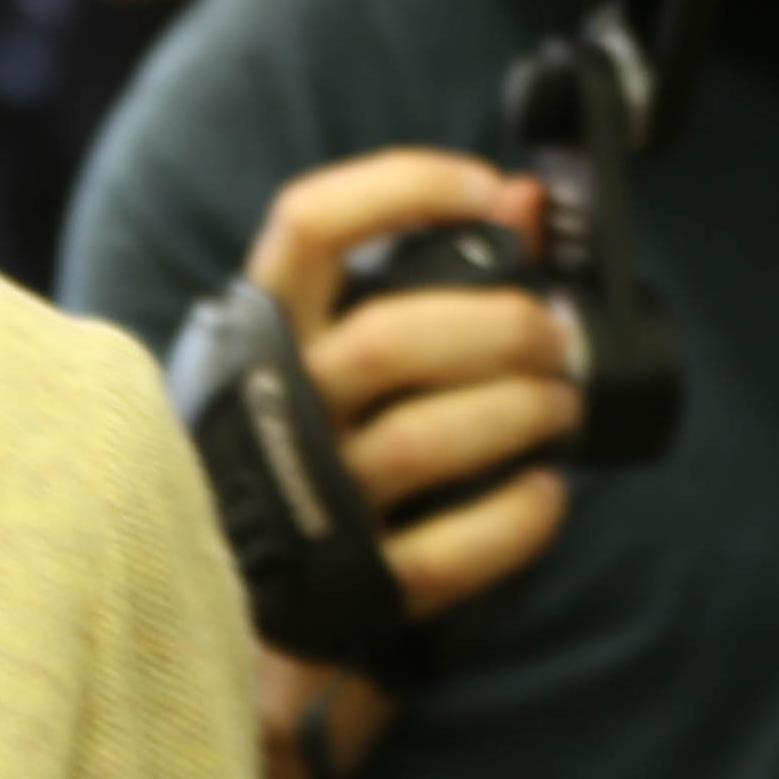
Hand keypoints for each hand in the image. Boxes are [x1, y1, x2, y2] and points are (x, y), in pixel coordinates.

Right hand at [232, 149, 586, 768]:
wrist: (219, 591)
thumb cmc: (300, 434)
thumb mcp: (330, 341)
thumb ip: (429, 267)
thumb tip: (528, 200)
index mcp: (264, 330)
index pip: (309, 225)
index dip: (403, 187)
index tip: (488, 190)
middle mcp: (274, 405)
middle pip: (386, 340)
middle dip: (497, 327)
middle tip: (551, 335)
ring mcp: (306, 497)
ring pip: (417, 443)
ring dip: (514, 413)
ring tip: (559, 405)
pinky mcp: (343, 586)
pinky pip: (438, 559)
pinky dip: (510, 525)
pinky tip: (545, 496)